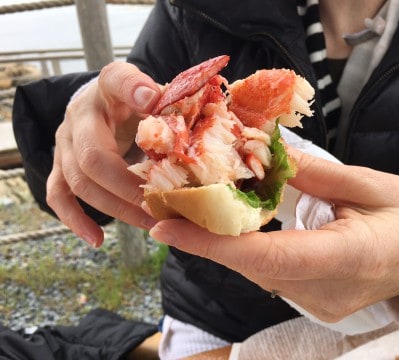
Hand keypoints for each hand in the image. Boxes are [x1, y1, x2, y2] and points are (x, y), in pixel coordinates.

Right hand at [47, 62, 160, 246]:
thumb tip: (188, 126)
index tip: (151, 99)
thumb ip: (171, 104)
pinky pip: (58, 195)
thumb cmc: (136, 101)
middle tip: (161, 206)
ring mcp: (64, 144)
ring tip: (151, 223)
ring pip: (79, 183)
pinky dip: (76, 219)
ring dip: (116, 208)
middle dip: (129, 188)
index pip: (116, 80)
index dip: (132, 88)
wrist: (101, 103)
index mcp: (108, 88)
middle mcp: (79, 116)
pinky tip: (98, 239)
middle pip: (94, 157)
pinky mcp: (60, 166)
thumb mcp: (155, 93)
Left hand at [149, 147, 398, 322]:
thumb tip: (262, 154)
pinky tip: (233, 226)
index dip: (214, 244)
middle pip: (255, 266)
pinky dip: (248, 251)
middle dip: (208, 237)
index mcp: (351, 258)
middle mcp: (330, 291)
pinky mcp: (318, 301)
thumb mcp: (370, 182)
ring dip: (225, 243)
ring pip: (258, 272)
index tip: (168, 227)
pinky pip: (272, 275)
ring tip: (194, 210)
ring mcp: (323, 303)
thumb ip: (313, 173)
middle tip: (170, 205)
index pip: (271, 255)